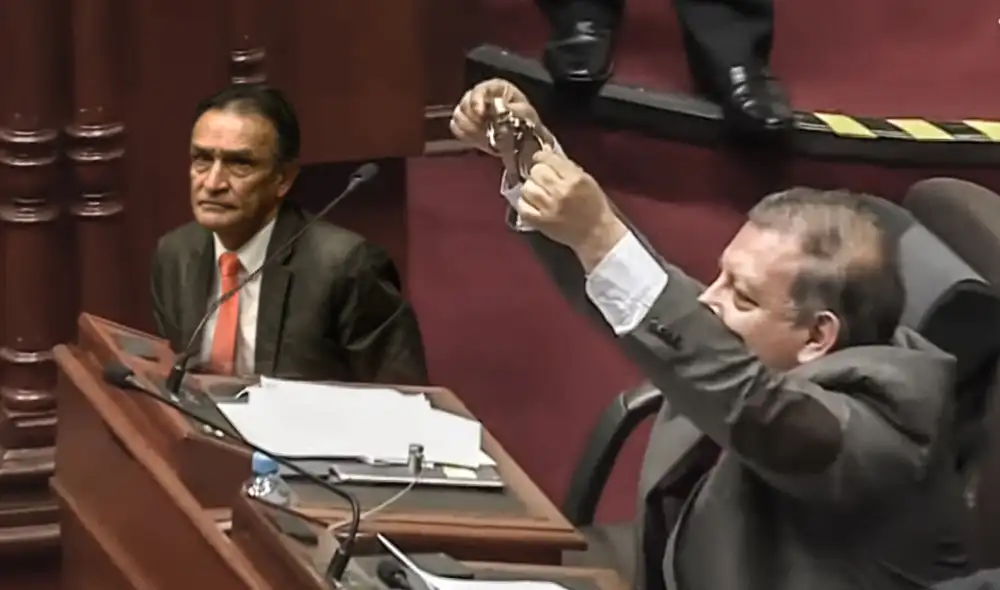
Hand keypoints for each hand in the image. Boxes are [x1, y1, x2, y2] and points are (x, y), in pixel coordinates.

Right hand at [450, 79, 547, 155]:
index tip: (480, 113)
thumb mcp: (525, 115)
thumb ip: (511, 110)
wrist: (524, 142)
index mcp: (497, 88)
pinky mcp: (466, 123)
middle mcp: (481, 95)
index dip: (477, 100)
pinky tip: (479, 139)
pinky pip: (456, 127)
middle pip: (465, 103)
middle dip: (474, 118)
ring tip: (486, 135)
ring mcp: (471, 109)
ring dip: (471, 128)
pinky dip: (466, 134)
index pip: (479, 90)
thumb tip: (497, 105)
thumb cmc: (526, 124)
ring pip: (458, 115)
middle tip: (487, 129)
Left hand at [518, 149, 627, 267]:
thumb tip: (547, 153)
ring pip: (527, 187)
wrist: (596, 235)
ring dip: (531, 188)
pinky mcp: (540, 222)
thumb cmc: (594, 207)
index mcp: (575, 179)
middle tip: (543, 180)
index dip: (542, 157)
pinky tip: (532, 204)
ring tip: (538, 193)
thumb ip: (567, 167)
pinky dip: (525, 204)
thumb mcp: (587, 181)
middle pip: (536, 172)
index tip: (540, 160)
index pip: (549, 159)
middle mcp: (560, 191)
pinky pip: (522, 206)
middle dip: (538, 173)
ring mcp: (548, 207)